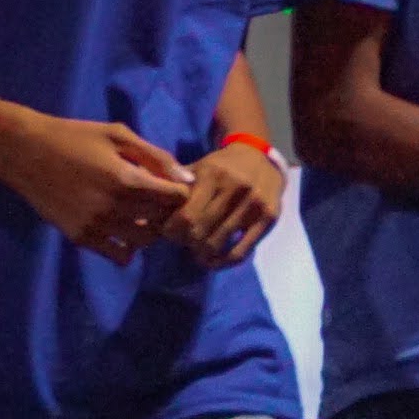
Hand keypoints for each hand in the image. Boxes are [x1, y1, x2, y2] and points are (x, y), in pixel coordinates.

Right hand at [0, 105, 193, 260]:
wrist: (25, 152)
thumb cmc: (74, 137)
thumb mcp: (118, 135)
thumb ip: (156, 157)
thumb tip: (188, 180)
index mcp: (126, 179)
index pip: (174, 198)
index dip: (180, 192)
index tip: (174, 187)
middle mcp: (113, 207)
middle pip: (162, 221)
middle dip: (167, 211)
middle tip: (160, 201)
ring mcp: (96, 226)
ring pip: (144, 241)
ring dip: (150, 229)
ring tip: (142, 213)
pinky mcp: (80, 237)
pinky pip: (118, 255)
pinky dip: (128, 246)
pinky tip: (123, 227)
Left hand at [168, 141, 285, 267]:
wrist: (260, 157)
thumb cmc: (222, 166)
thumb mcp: (198, 167)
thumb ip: (176, 186)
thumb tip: (150, 212)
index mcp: (213, 174)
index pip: (186, 215)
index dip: (172, 231)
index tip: (168, 233)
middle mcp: (236, 188)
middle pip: (200, 232)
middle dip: (185, 242)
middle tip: (182, 242)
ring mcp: (255, 204)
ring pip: (218, 244)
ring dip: (202, 254)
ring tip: (196, 252)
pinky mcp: (269, 218)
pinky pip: (241, 251)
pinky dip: (223, 262)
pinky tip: (213, 261)